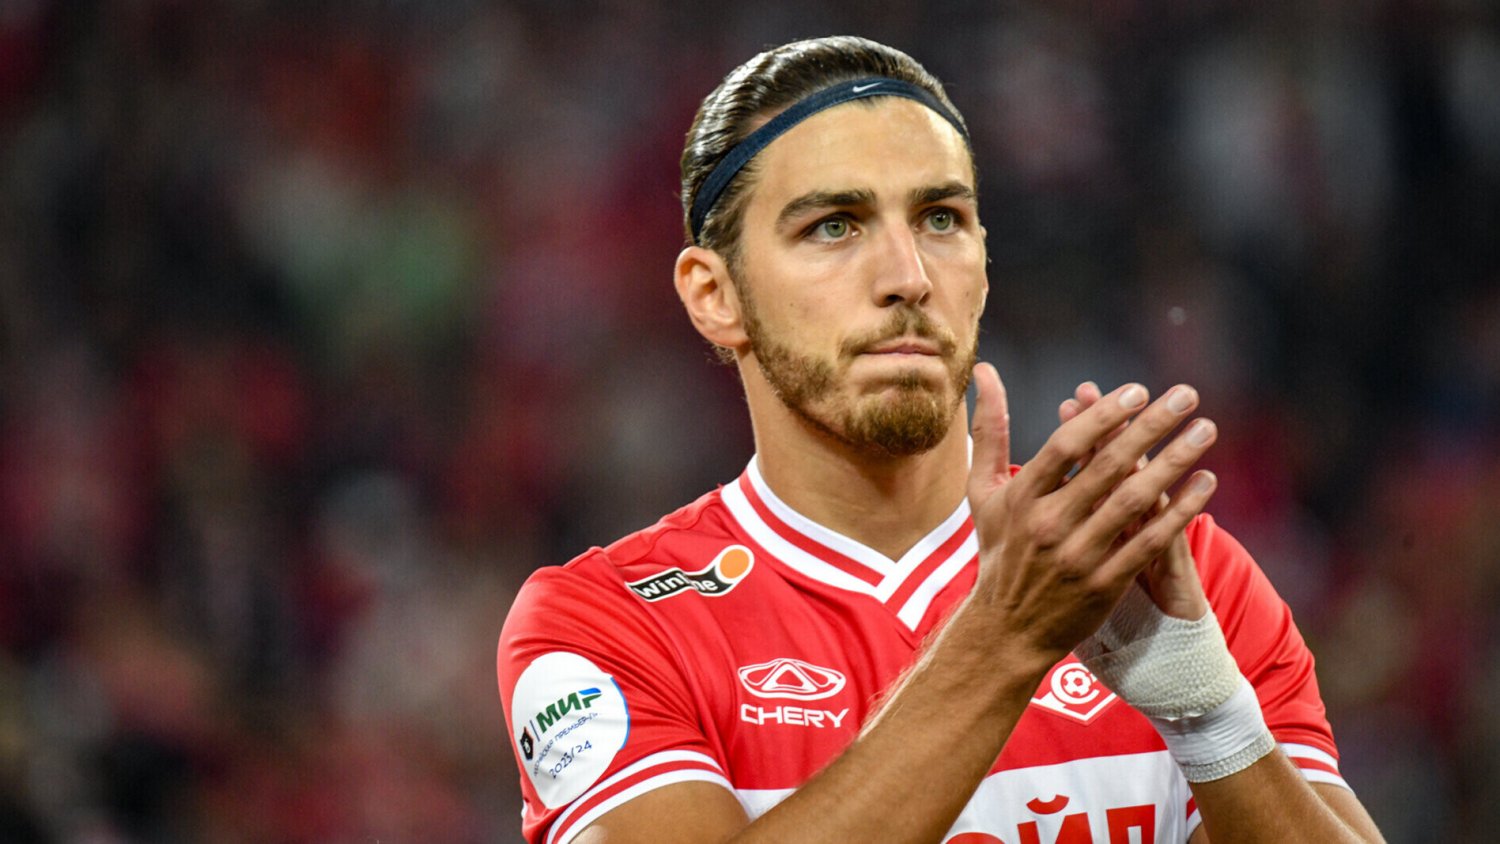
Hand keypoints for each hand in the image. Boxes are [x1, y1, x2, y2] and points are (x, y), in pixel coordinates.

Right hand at [965, 364, 1217, 668]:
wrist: (1005, 629)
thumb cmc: (998, 550)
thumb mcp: (981, 491)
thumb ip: (990, 430)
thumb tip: (985, 371)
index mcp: (1021, 497)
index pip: (1066, 446)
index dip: (1103, 416)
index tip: (1137, 391)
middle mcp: (1049, 524)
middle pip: (1107, 466)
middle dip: (1151, 426)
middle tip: (1186, 395)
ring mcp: (1078, 556)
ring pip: (1135, 500)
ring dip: (1174, 461)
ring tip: (1205, 430)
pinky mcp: (1105, 584)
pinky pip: (1150, 541)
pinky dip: (1180, 511)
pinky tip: (1206, 483)